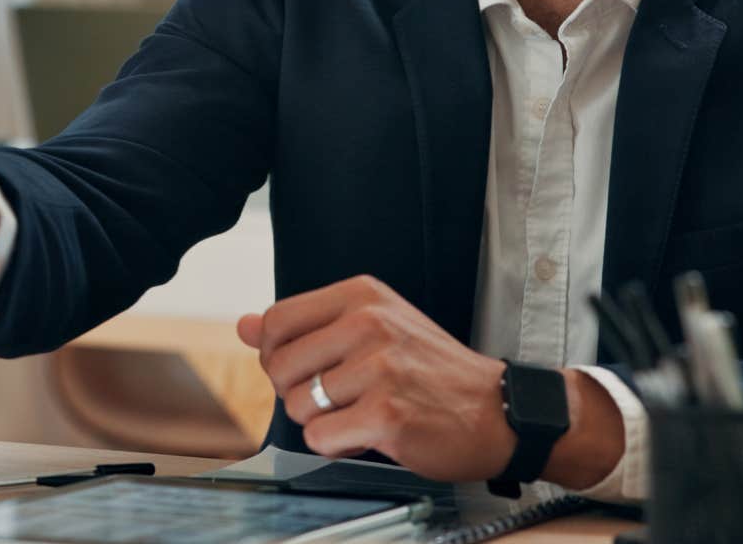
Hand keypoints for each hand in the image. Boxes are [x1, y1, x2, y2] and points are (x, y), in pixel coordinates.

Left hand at [238, 275, 513, 479]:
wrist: (498, 410)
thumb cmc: (434, 371)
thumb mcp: (374, 328)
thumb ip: (307, 326)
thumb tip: (244, 325)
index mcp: (362, 296)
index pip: (276, 320)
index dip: (276, 355)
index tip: (304, 369)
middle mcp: (368, 324)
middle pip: (278, 366)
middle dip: (296, 393)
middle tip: (337, 398)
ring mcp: (378, 369)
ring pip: (297, 406)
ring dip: (322, 421)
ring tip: (360, 414)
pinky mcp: (386, 414)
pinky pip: (321, 438)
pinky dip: (338, 446)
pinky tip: (370, 434)